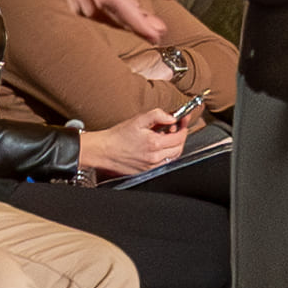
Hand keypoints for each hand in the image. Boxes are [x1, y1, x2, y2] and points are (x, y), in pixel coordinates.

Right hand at [74, 105, 191, 180]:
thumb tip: (172, 117)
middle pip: (179, 148)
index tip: (183, 120)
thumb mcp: (138, 120)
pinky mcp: (147, 171)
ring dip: (174, 146)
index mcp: (154, 144)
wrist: (104, 150)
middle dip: (180, 136)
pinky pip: (164, 163)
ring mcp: (151, 166)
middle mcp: (154, 157)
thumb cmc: (117, 136)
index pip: (179, 137)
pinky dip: (166, 154)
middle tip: (175, 127)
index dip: (184, 127)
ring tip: (165, 136)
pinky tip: (158, 146)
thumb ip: (157, 115)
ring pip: (173, 157)